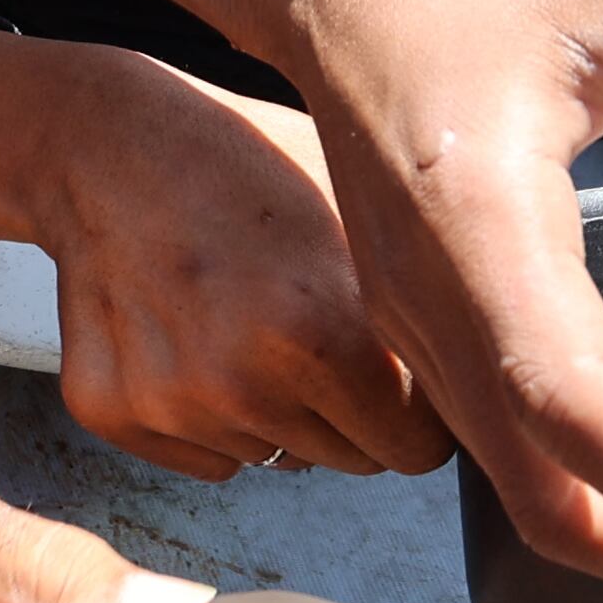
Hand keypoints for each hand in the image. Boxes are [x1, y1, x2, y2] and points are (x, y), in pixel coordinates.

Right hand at [0, 30, 432, 480]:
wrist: (107, 141)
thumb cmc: (249, 161)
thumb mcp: (368, 209)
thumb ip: (427, 310)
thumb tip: (496, 389)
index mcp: (321, 333)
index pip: (418, 449)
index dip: (418, 406)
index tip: (400, 366)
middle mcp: (240, 383)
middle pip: (351, 461)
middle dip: (354, 411)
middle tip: (318, 327)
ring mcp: (168, 403)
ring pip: (277, 458)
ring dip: (281, 410)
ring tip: (251, 317)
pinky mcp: (109, 411)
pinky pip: (206, 459)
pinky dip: (211, 416)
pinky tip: (195, 335)